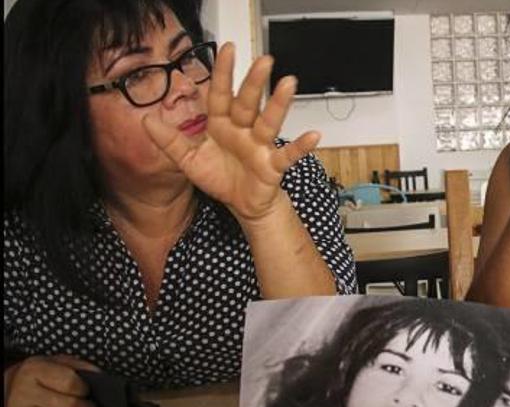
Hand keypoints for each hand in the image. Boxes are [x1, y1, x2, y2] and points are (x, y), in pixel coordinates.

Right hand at [4, 355, 98, 406]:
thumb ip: (79, 366)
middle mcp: (24, 391)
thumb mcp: (56, 362)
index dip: (84, 389)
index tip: (87, 391)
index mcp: (34, 370)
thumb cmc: (37, 376)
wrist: (7, 388)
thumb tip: (100, 377)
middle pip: (69, 406)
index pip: (70, 383)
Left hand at [143, 42, 320, 224]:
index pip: (221, 95)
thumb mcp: (189, 161)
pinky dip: (301, 146)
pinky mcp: (273, 165)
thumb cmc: (220, 177)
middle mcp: (243, 130)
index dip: (223, 73)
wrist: (241, 205)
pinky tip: (314, 136)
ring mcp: (260, 146)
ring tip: (289, 83)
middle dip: (254, 82)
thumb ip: (170, 141)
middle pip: (248, 103)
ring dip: (279, 103)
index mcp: (222, 125)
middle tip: (263, 60)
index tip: (228, 49)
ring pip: (269, 121)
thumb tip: (146, 121)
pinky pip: (288, 154)